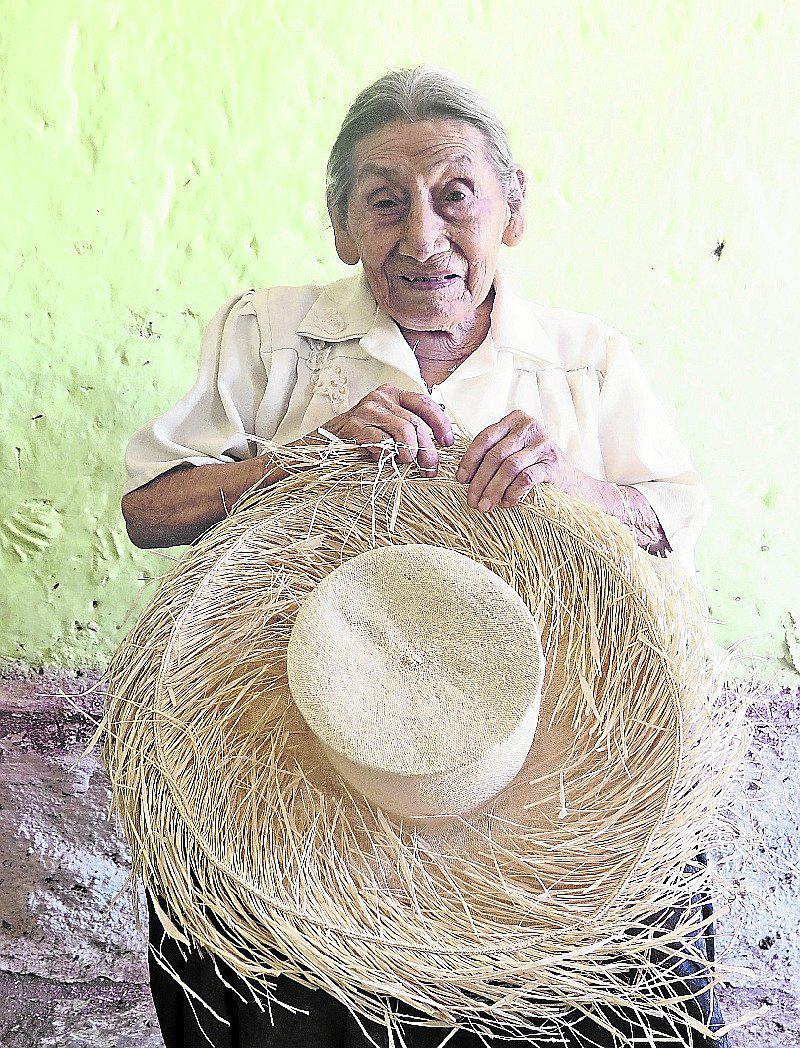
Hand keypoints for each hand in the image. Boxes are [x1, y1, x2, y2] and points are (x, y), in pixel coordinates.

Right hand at [323, 385, 453, 473]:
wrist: (326, 441)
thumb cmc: (361, 436)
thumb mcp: (387, 425)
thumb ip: (409, 428)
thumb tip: (436, 447)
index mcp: (393, 394)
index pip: (424, 403)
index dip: (440, 423)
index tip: (447, 442)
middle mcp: (382, 398)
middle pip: (416, 422)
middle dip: (428, 449)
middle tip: (430, 468)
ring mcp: (368, 410)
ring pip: (404, 431)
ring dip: (410, 452)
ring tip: (407, 463)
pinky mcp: (356, 426)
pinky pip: (382, 442)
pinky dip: (387, 455)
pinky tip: (383, 460)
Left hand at [455, 411, 579, 510]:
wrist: (572, 485)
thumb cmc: (536, 469)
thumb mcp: (514, 453)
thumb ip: (493, 454)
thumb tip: (464, 475)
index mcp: (515, 420)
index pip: (485, 437)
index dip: (469, 460)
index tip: (461, 479)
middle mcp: (530, 427)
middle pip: (495, 454)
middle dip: (479, 480)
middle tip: (472, 500)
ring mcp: (544, 444)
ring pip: (509, 467)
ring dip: (493, 489)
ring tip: (485, 506)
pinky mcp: (553, 464)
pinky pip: (526, 478)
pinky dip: (512, 493)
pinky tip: (507, 503)